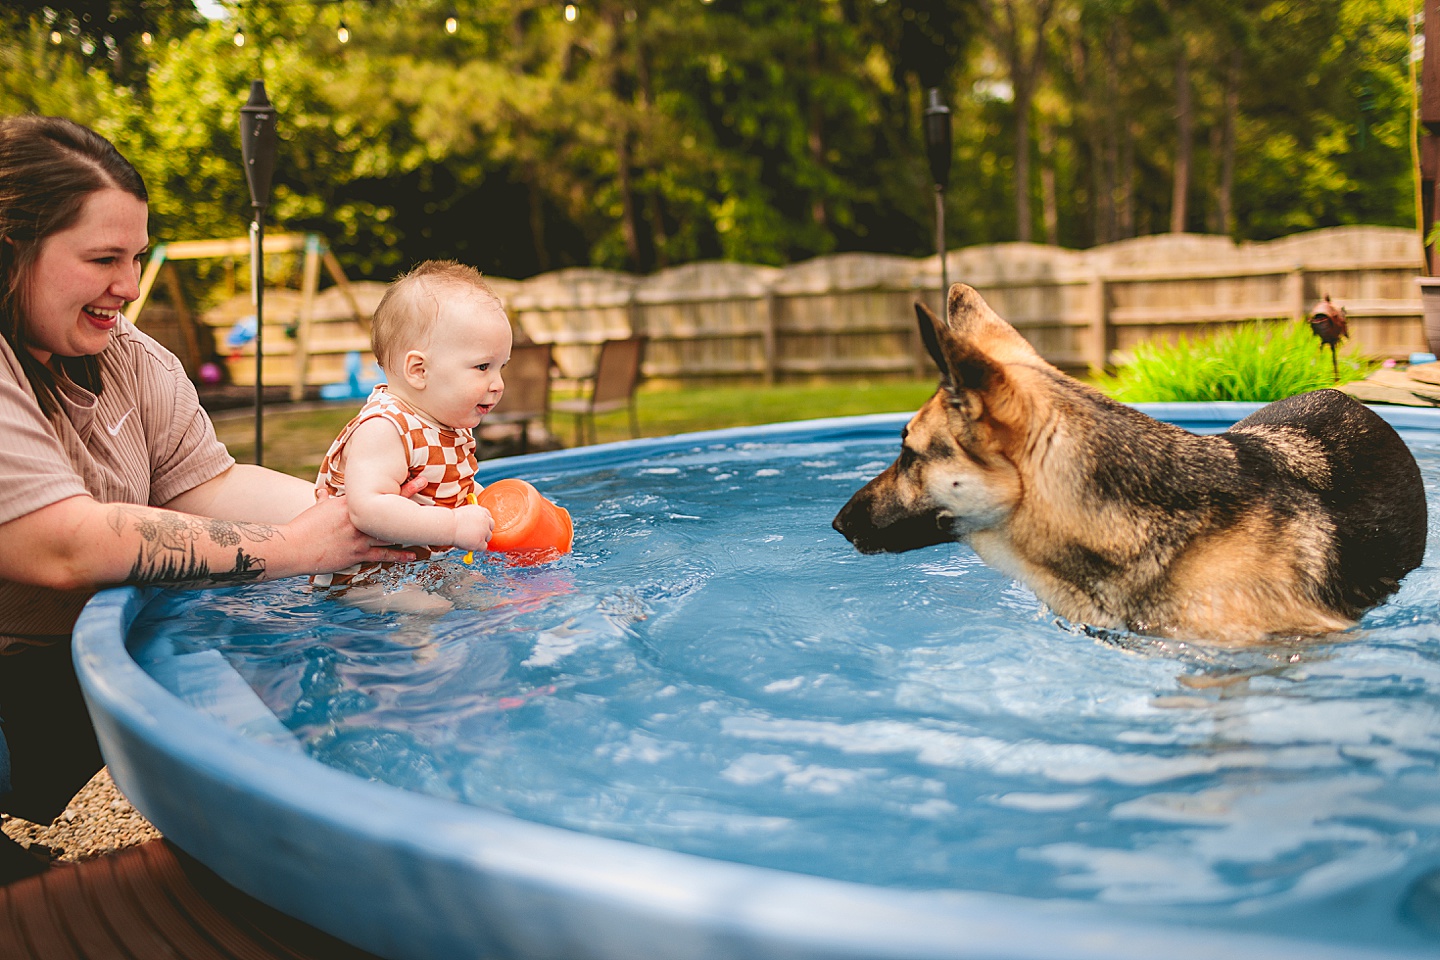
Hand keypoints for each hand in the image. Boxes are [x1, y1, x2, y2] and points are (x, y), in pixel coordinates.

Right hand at [284, 493, 416, 573]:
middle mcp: (356, 518)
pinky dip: (399, 556)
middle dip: (408, 499)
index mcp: (348, 504)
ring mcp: (358, 537)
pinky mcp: (357, 554)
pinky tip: (413, 556)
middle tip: (427, 491)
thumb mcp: (316, 510)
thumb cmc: (303, 527)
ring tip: (428, 529)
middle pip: (386, 508)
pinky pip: (383, 555)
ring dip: (409, 530)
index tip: (416, 479)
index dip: (398, 487)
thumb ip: (324, 501)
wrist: (293, 547)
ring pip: (389, 532)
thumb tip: (323, 492)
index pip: (377, 493)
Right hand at [450, 504, 494, 551]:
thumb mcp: (465, 512)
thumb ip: (472, 517)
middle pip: (491, 527)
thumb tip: (474, 525)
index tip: (479, 527)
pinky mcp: (481, 541)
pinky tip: (469, 544)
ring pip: (488, 537)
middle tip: (475, 534)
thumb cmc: (451, 519)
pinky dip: (477, 547)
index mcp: (481, 511)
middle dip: (484, 531)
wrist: (448, 525)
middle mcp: (485, 520)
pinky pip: (483, 547)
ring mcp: (484, 531)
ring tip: (469, 539)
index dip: (483, 523)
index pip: (488, 517)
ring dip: (480, 539)